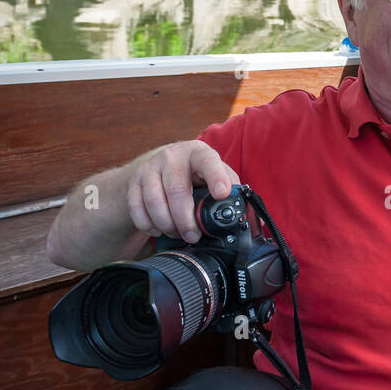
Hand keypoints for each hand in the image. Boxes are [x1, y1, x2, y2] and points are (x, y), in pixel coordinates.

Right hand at [125, 141, 240, 242]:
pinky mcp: (133, 182)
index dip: (216, 177)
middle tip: (194, 236)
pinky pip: (136, 208)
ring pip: (155, 201)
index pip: (208, 161)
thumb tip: (256, 222)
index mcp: (199, 153)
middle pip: (177, 190)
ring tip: (177, 234)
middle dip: (186, 219)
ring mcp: (150, 168)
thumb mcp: (217, 175)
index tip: (222, 194)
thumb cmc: (197, 174)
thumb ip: (234, 193)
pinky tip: (158, 230)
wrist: (160, 165)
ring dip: (167, 224)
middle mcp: (173, 157)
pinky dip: (148, 224)